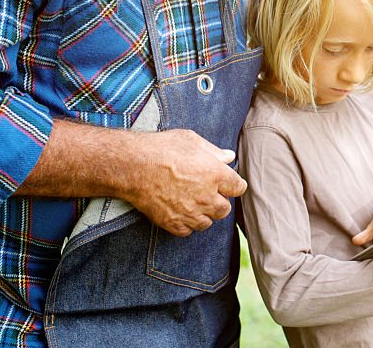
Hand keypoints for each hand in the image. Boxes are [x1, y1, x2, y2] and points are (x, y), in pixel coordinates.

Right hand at [122, 128, 246, 236]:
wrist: (133, 166)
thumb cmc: (162, 148)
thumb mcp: (191, 140)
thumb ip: (214, 151)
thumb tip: (229, 156)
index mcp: (216, 175)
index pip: (239, 188)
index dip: (233, 184)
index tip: (227, 183)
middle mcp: (207, 197)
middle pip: (225, 209)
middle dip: (219, 201)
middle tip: (206, 192)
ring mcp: (190, 213)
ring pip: (207, 223)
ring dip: (203, 214)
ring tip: (191, 202)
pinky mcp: (173, 223)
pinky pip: (188, 231)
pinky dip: (186, 224)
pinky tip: (179, 211)